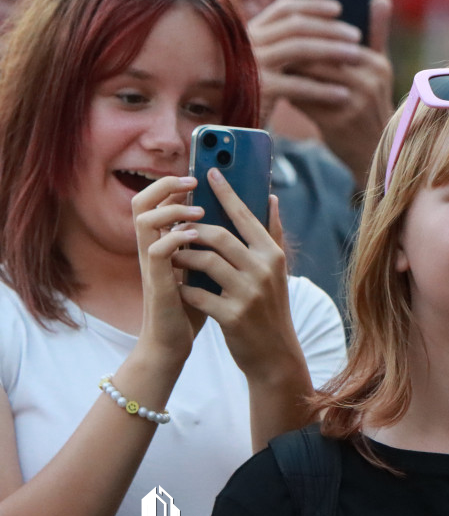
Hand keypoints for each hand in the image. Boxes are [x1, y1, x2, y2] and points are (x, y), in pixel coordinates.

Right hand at [132, 175, 206, 358]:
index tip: (200, 173)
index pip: (158, 202)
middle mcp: (153, 248)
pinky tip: (193, 237)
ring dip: (171, 211)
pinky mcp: (156, 282)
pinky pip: (156, 251)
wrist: (175, 343)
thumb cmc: (194, 305)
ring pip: (143, 220)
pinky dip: (174, 239)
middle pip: (141, 203)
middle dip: (165, 187)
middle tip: (193, 182)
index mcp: (164, 242)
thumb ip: (215, 245)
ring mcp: (151, 265)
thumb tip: (239, 220)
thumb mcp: (207, 267)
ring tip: (198, 212)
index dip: (173, 184)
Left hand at [173, 168, 304, 381]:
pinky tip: (177, 288)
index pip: (246, 215)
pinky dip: (183, 289)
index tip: (209, 171)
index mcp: (272, 255)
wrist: (274, 354)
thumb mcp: (277, 270)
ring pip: (204, 262)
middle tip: (177, 228)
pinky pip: (197, 293)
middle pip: (219, 236)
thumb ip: (272, 233)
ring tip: (174, 257)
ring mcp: (248, 293)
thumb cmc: (270, 307)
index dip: (226, 192)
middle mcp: (263, 270)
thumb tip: (270, 197)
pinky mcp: (232, 316)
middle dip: (193, 230)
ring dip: (183, 257)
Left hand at [250, 0, 393, 188]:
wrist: (374, 152)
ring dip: (287, 68)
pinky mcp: (338, 121)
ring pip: (309, 74)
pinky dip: (289, 90)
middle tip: (268, 43)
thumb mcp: (378, 71)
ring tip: (269, 62)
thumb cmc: (370, 106)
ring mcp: (354, 101)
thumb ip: (378, 33)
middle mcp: (368, 80)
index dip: (307, 34)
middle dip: (292, 49)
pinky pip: (305, 97)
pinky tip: (277, 87)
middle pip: (319, 54)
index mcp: (376, 63)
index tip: (285, 30)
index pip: (333, 38)